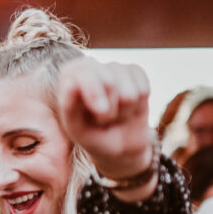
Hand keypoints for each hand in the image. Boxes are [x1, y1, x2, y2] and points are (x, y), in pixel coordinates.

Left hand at [58, 57, 152, 179]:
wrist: (118, 146)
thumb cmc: (92, 135)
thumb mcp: (76, 128)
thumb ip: (69, 107)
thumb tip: (71, 82)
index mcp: (71, 75)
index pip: (84, 73)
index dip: (95, 92)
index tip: (100, 112)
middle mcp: (92, 67)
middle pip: (109, 81)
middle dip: (110, 110)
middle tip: (103, 120)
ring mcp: (115, 68)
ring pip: (129, 92)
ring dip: (124, 112)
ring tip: (115, 116)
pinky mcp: (135, 72)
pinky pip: (143, 89)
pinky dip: (139, 106)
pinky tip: (129, 108)